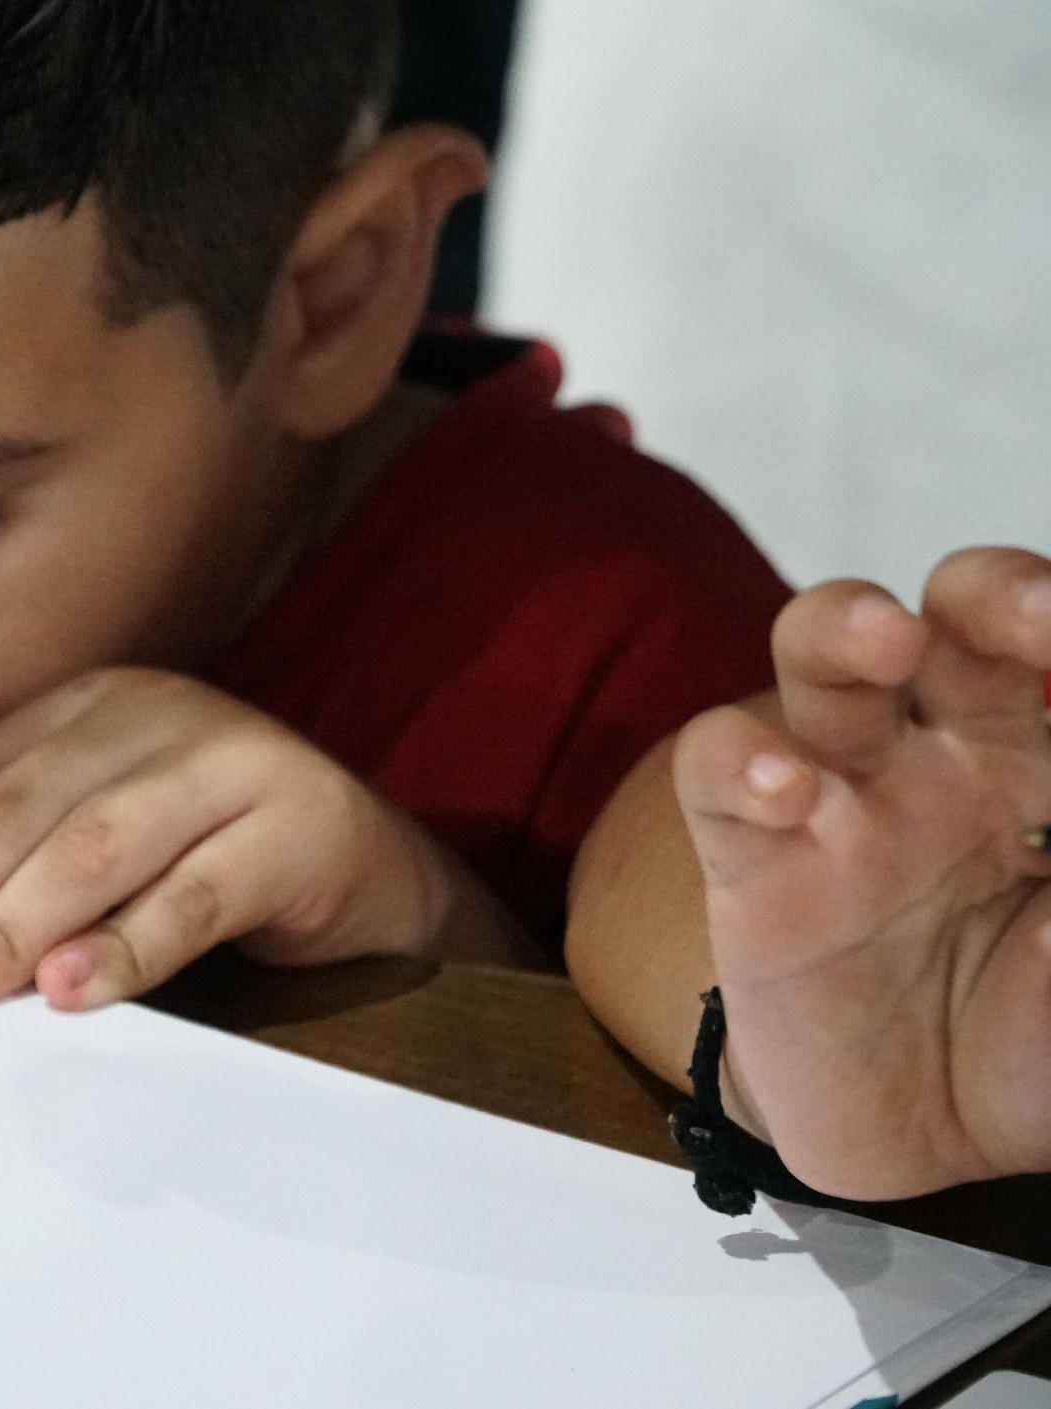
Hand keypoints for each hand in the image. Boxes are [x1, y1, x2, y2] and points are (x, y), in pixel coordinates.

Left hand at [0, 667, 514, 1014]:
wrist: (376, 880)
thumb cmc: (214, 867)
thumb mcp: (98, 859)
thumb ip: (3, 876)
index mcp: (88, 708)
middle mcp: (155, 713)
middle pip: (22, 811)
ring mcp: (235, 758)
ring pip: (99, 844)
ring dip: (14, 925)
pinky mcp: (303, 823)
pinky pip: (200, 892)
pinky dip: (129, 944)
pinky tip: (74, 988)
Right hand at [676, 547, 1050, 1198]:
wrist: (931, 1144)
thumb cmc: (1033, 1034)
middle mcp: (955, 752)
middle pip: (958, 614)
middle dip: (994, 592)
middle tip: (1030, 616)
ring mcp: (846, 796)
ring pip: (822, 656)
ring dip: (847, 625)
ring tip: (885, 636)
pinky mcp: (752, 858)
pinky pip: (717, 774)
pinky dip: (738, 760)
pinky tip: (783, 789)